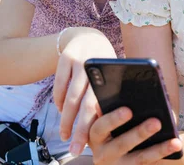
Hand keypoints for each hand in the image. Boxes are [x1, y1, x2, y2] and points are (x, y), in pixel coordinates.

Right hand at [52, 27, 116, 155]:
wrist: (87, 33)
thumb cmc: (105, 61)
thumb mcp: (115, 70)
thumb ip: (117, 90)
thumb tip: (125, 121)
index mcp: (111, 72)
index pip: (104, 103)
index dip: (99, 124)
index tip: (97, 142)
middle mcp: (96, 66)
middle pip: (86, 103)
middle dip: (80, 129)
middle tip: (77, 149)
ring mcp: (78, 61)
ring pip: (69, 97)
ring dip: (66, 120)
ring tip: (65, 136)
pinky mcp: (64, 58)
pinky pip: (59, 86)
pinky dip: (58, 102)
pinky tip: (60, 113)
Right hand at [88, 107, 182, 164]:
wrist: (114, 158)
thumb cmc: (112, 129)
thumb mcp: (107, 122)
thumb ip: (111, 108)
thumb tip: (120, 94)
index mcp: (95, 136)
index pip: (100, 127)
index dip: (113, 119)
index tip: (128, 110)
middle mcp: (103, 154)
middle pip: (121, 144)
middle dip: (139, 133)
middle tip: (156, 122)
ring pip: (139, 159)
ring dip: (158, 149)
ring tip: (175, 141)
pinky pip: (149, 164)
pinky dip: (163, 154)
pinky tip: (176, 145)